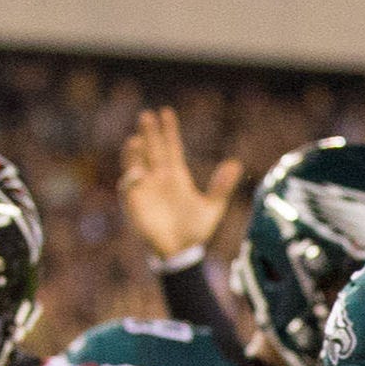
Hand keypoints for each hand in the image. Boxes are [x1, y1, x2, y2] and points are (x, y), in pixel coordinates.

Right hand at [120, 107, 242, 261]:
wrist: (181, 253)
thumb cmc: (195, 231)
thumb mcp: (213, 208)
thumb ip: (222, 187)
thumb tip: (235, 164)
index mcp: (176, 176)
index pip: (171, 147)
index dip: (169, 130)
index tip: (167, 112)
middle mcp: (158, 178)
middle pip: (152, 150)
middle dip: (149, 133)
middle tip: (147, 115)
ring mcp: (145, 189)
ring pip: (136, 163)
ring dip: (135, 152)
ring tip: (136, 140)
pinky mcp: (134, 203)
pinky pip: (129, 187)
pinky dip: (131, 179)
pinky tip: (137, 174)